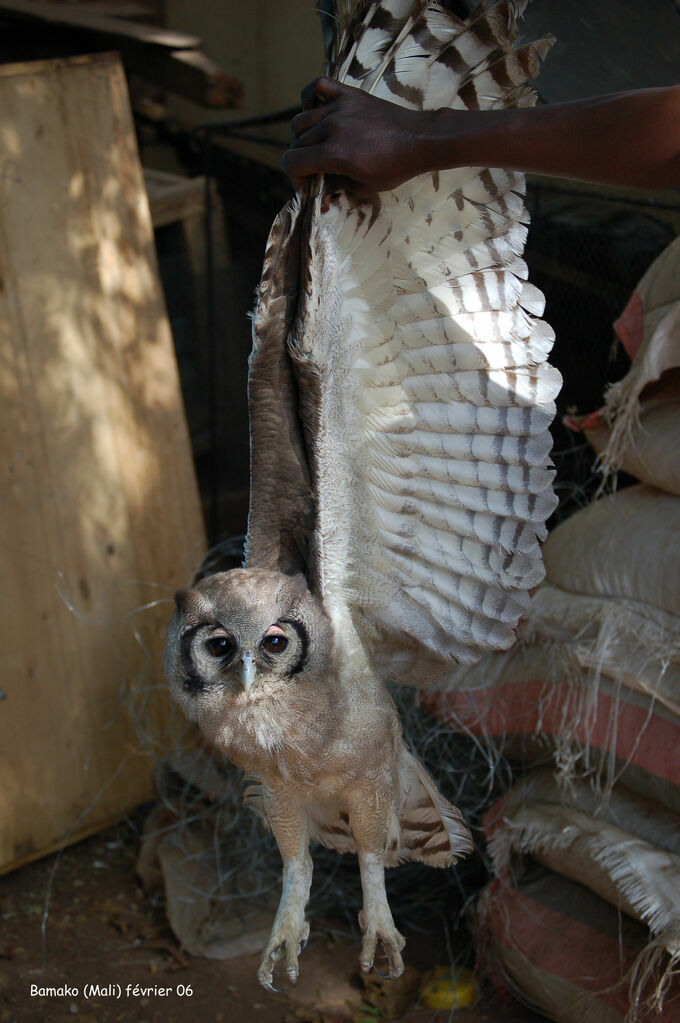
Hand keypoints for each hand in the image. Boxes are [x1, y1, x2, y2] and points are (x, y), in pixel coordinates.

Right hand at [282, 77, 433, 196]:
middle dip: (302, 162)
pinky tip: (316, 111)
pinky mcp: (348, 94)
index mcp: (334, 153)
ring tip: (317, 145)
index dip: (295, 178)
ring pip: (301, 120)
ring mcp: (339, 107)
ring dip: (303, 137)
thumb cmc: (395, 167)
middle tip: (318, 170)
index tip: (309, 185)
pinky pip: (317, 86)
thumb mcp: (364, 188)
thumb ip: (336, 185)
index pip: (292, 162)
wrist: (419, 139)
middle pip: (297, 143)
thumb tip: (321, 185)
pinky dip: (309, 98)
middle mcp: (332, 127)